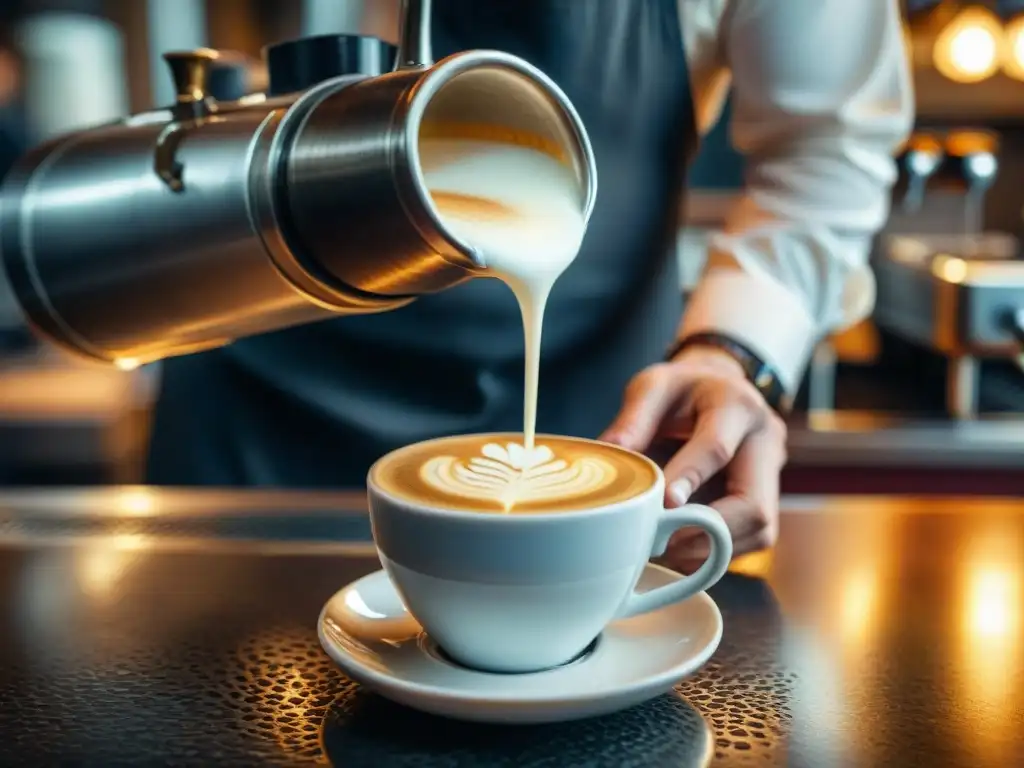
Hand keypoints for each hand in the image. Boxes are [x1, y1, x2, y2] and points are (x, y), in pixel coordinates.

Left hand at [600, 346, 786, 571]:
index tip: (661, 503)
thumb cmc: (681, 390)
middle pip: (754, 504)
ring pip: (759, 530)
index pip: (716, 448)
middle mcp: (764, 442)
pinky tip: (680, 549)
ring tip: (665, 549)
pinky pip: (751, 539)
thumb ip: (633, 419)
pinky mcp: (766, 500)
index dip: (689, 478)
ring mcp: (771, 475)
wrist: (718, 389)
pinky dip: (715, 551)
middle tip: (661, 541)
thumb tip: (609, 455)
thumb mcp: (653, 386)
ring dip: (711, 548)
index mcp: (736, 405)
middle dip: (706, 531)